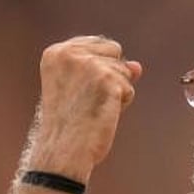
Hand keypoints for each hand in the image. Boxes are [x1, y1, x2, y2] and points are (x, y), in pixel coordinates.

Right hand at [29, 36, 142, 181]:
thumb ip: (106, 68)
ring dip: (116, 92)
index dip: (99, 69)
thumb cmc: (69, 123)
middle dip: (111, 75)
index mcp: (56, 52)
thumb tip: (137, 66)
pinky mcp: (106, 79)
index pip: (98, 43)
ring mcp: (89, 65)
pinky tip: (102, 114)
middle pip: (114, 51)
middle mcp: (70, 54)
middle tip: (87, 99)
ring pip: (124, 71)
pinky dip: (121, 104)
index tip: (80, 90)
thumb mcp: (81, 88)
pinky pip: (129, 89)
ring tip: (92, 108)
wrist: (63, 150)